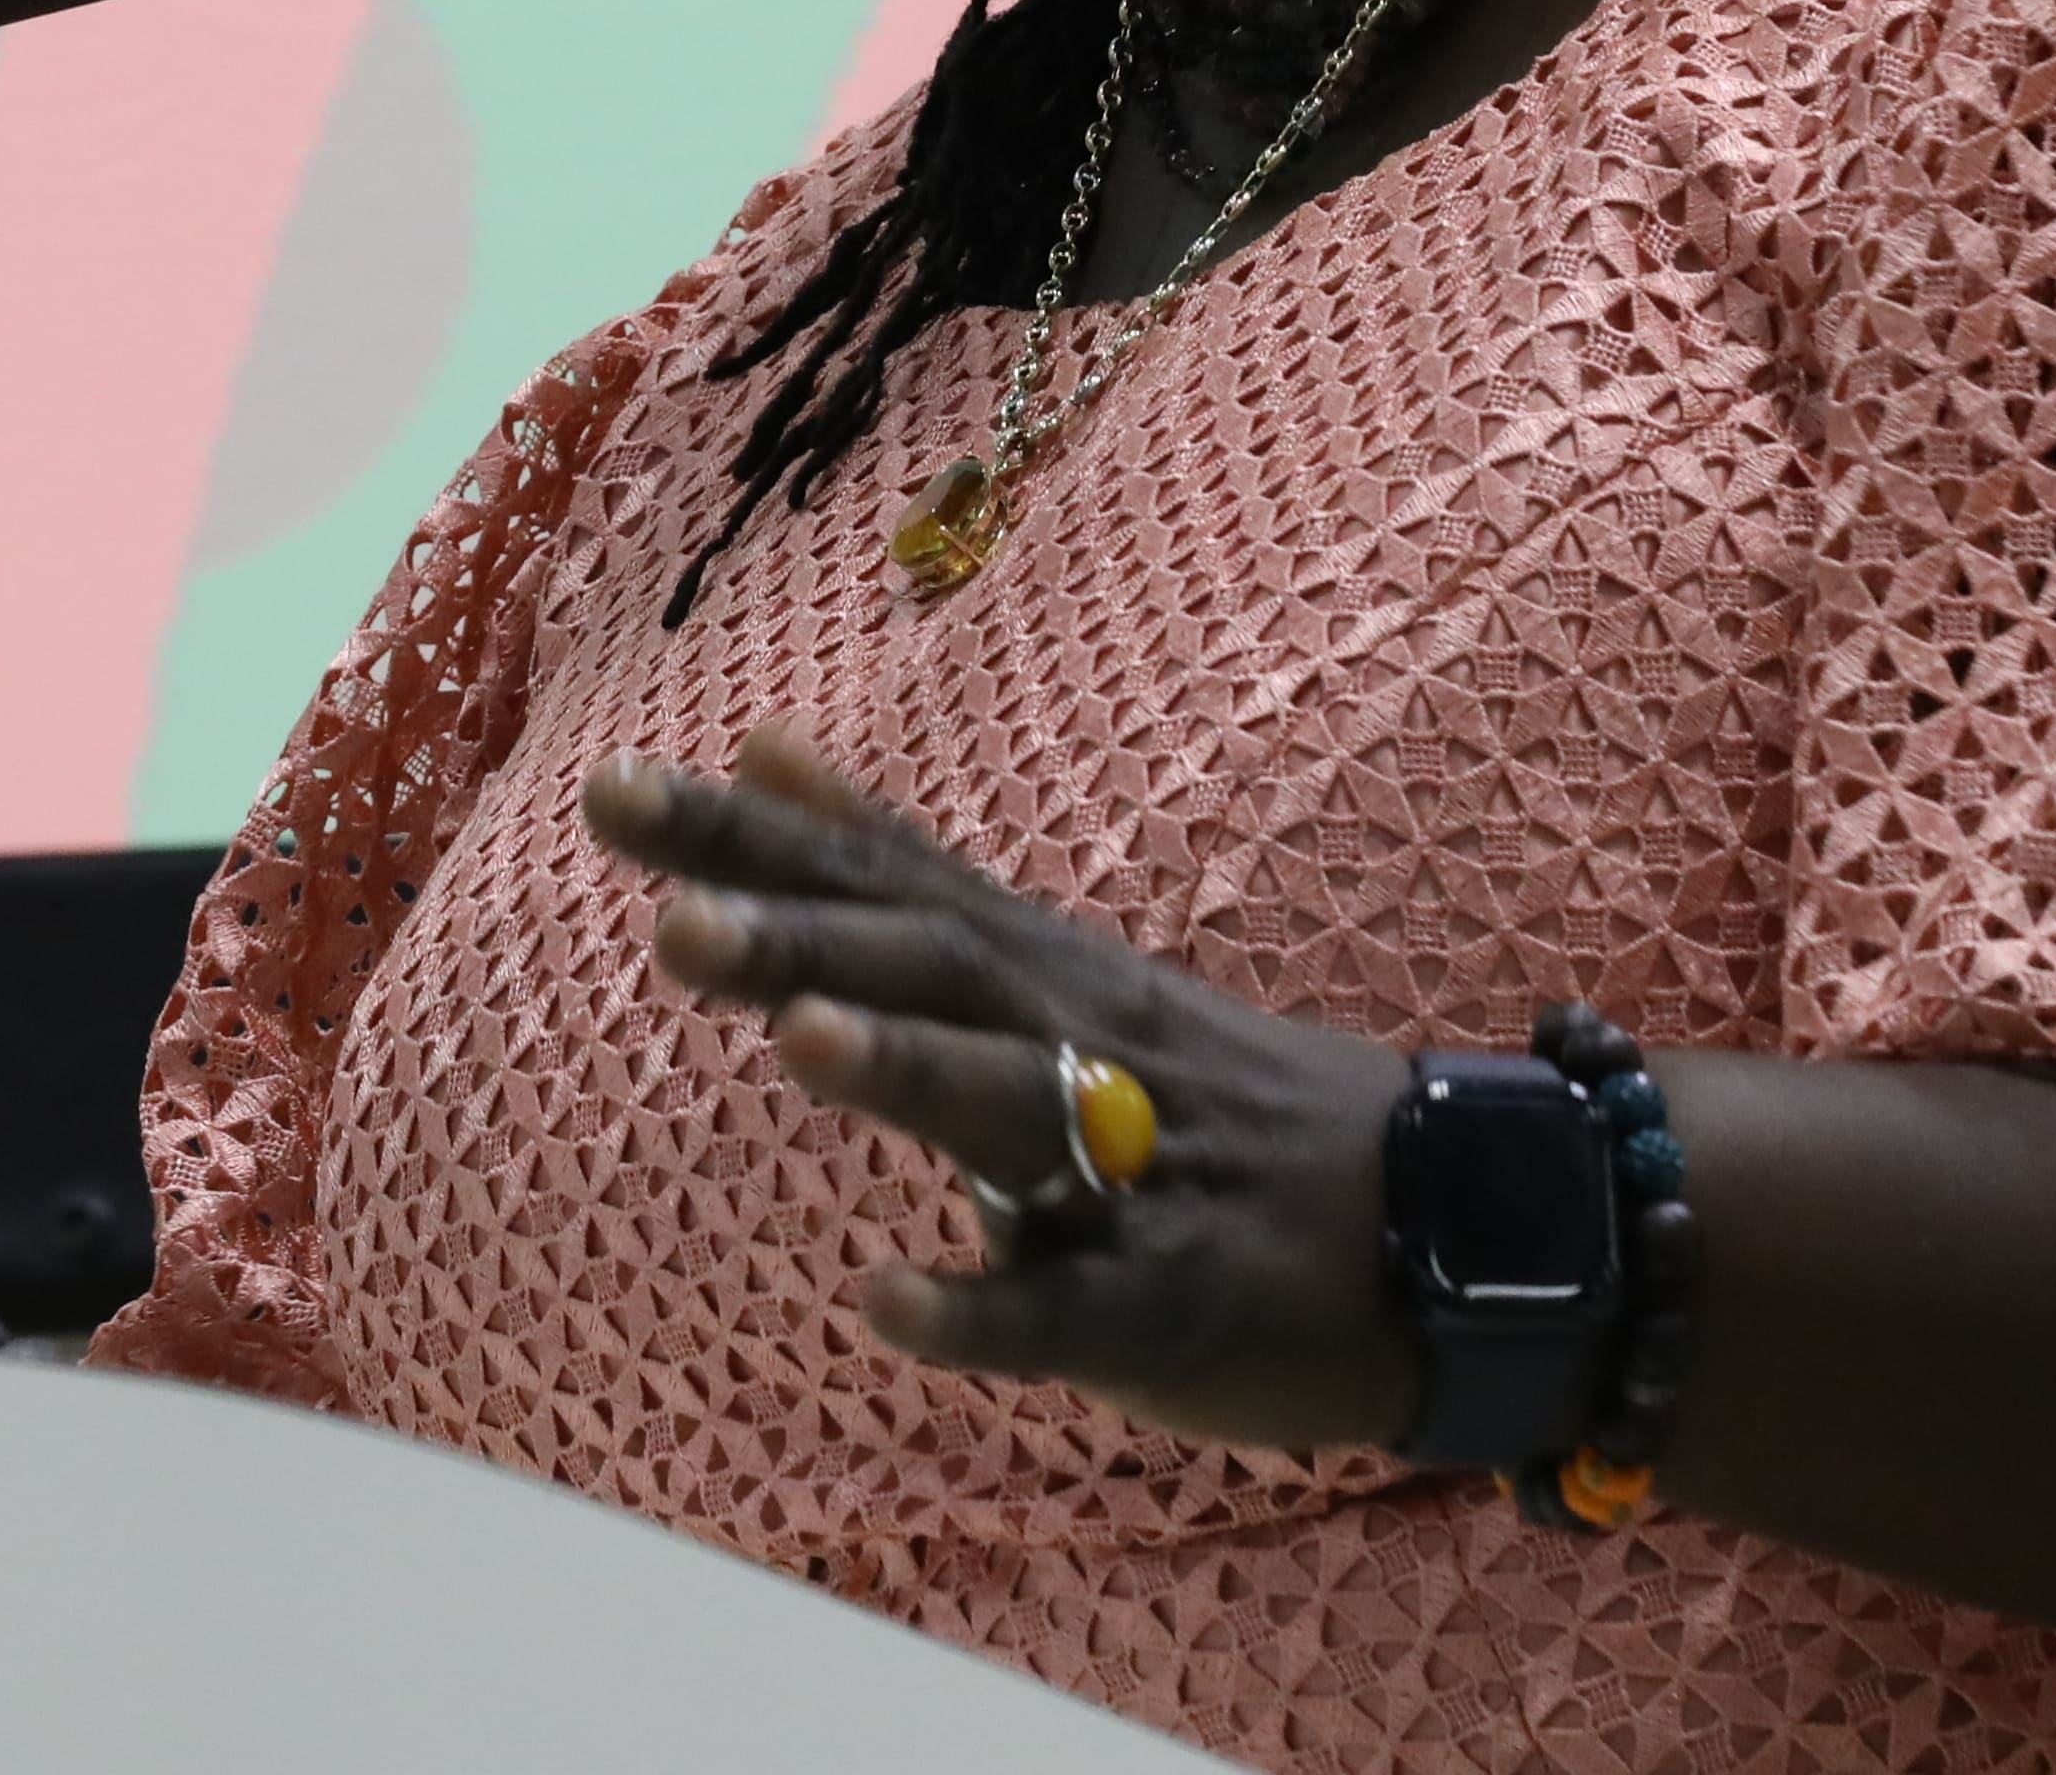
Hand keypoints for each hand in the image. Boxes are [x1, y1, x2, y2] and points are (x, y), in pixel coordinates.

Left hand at [586, 722, 1415, 1455]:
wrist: (1447, 1225)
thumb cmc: (1217, 1097)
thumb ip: (906, 868)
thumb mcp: (1056, 959)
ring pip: (1013, 1107)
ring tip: (798, 1041)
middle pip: (932, 971)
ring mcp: (1131, 1169)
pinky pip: (1068, 1306)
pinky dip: (982, 1307)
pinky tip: (887, 1306)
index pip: (873, 880)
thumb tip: (765, 747)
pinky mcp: (1170, 1298)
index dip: (742, 840)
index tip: (608, 789)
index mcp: (1037, 968)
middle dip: (806, 941)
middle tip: (667, 913)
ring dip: (909, 1070)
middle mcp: (1078, 1042)